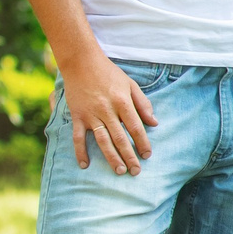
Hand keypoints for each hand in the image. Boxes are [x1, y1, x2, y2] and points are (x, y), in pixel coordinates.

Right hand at [60, 55, 157, 175]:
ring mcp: (91, 114)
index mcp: (122, 101)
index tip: (147, 155)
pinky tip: (84, 165)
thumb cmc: (109, 73)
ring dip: (111, 157)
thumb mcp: (130, 84)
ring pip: (103, 140)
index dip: (142, 142)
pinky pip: (78, 137)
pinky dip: (80, 151)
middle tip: (136, 171)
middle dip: (129, 156)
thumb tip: (154, 123)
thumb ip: (143, 104)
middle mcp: (107, 110)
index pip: (135, 127)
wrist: (81, 62)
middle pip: (120, 138)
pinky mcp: (77, 116)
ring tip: (119, 171)